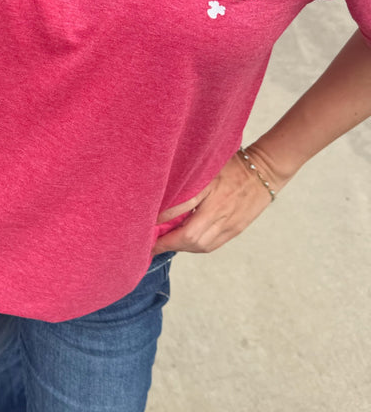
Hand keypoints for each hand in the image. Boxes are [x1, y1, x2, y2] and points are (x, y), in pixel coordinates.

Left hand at [152, 147, 277, 254]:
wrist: (265, 170)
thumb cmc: (232, 164)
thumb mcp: (205, 169)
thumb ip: (186, 186)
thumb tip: (162, 202)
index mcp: (211, 196)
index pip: (181, 219)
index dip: (162, 232)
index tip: (146, 234)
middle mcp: (220, 214)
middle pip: (190, 239)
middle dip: (168, 244)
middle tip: (152, 243)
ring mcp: (230, 225)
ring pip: (201, 246)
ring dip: (181, 247)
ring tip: (166, 243)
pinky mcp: (236, 229)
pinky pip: (213, 245)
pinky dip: (196, 247)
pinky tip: (186, 242)